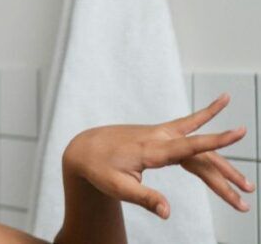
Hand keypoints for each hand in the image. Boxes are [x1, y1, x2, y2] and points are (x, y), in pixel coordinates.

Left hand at [62, 93, 255, 218]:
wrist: (85, 147)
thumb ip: (144, 198)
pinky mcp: (161, 136)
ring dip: (223, 167)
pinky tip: (224, 117)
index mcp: (151, 150)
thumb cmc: (99, 168)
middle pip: (202, 154)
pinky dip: (208, 133)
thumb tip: (167, 212)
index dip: (216, 139)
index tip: (239, 131)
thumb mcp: (117, 188)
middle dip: (226, 176)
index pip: (190, 146)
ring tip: (245, 188)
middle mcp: (160, 138)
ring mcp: (161, 134)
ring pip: (200, 149)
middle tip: (247, 196)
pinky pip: (190, 134)